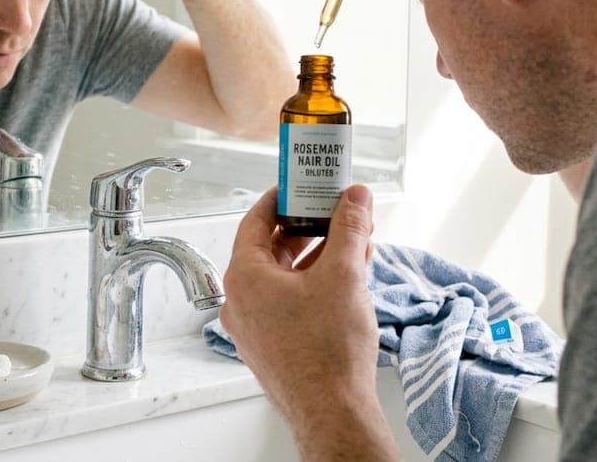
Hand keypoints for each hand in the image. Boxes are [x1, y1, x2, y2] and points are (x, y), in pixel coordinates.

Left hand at [219, 185, 399, 459]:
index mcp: (244, 277)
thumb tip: (354, 197)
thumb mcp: (344, 274)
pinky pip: (289, 303)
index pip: (254, 221)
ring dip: (318, 258)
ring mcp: (254, 327)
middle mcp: (241, 302)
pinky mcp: (273, 346)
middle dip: (310, 229)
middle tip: (336, 213)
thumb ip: (348, 228)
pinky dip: (314, 285)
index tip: (299, 185)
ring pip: (284, 278)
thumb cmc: (328, 350)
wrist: (333, 411)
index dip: (280, 198)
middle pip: (271, 249)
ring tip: (354, 245)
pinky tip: (347, 281)